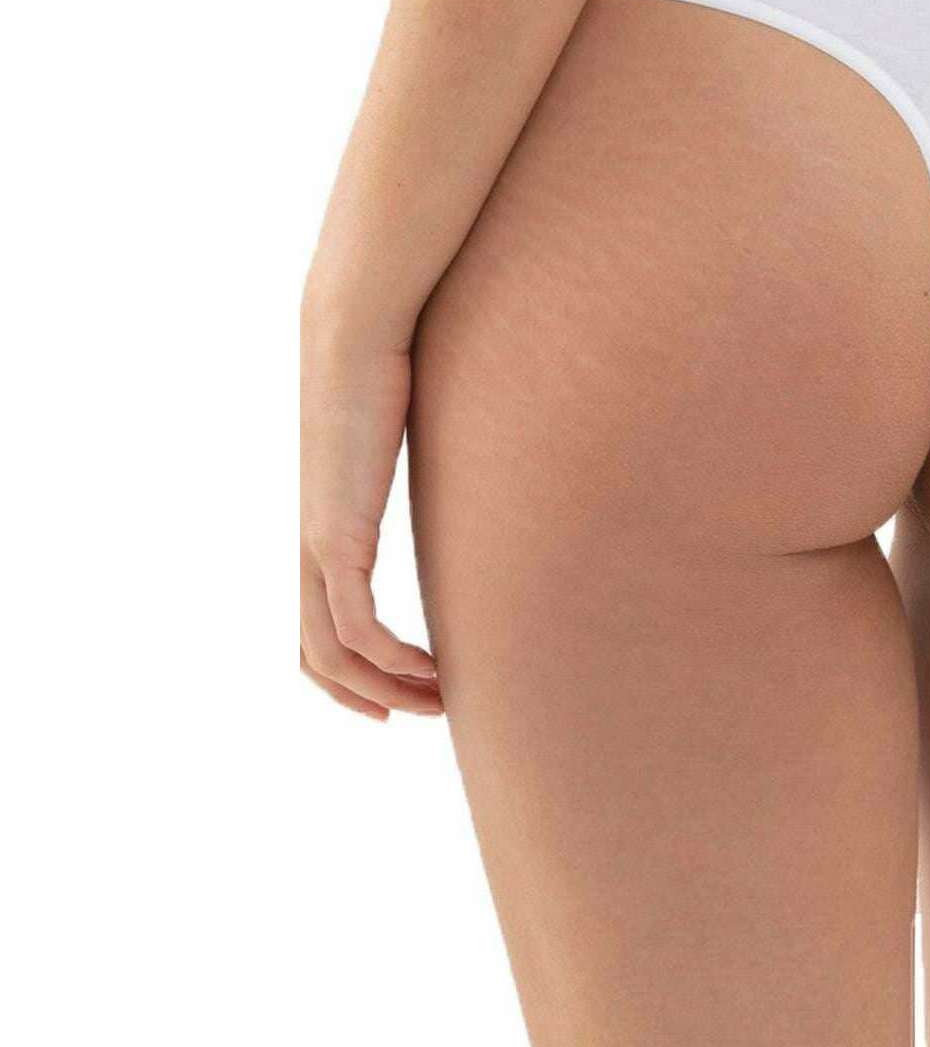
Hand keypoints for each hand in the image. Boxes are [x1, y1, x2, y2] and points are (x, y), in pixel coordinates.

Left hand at [300, 330, 441, 720]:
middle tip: (426, 714)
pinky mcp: (336, 534)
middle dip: (369, 697)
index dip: (354, 674)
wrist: (354, 332)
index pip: (321, 626)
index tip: (410, 690)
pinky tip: (428, 670)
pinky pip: (353, 623)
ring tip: (438, 703)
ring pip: (332, 652)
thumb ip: (439, 461)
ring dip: (383, 689)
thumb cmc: (392, 365)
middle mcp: (314, 544)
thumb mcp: (420, 432)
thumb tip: (498, 448)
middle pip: (318, 656)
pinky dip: (386, 660)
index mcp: (329, 527)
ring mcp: (320, 543)